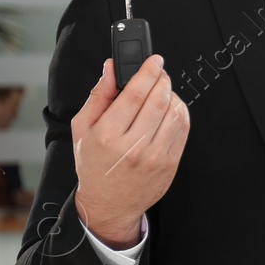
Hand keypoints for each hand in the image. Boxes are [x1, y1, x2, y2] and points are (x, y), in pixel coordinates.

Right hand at [72, 54, 189, 248]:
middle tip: (159, 72)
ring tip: (162, 91)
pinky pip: (182, 129)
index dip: (146, 71)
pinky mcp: (170, 164)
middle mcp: (131, 147)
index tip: (154, 60)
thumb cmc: (94, 165)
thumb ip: (98, 96)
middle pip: (157, 100)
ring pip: (173, 113)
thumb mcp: (82, 130)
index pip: (133, 94)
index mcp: (106, 136)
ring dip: (172, 95)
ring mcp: (154, 157)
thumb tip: (110, 68)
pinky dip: (179, 112)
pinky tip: (170, 108)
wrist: (108, 204)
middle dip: (161, 79)